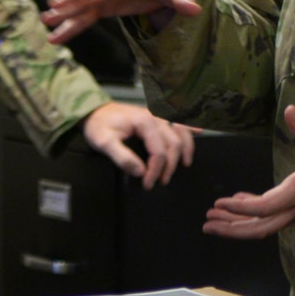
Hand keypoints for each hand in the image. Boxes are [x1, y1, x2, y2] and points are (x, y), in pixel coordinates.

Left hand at [81, 101, 197, 188]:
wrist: (94, 111)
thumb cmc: (98, 125)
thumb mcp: (103, 142)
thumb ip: (122, 157)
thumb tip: (140, 172)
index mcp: (144, 122)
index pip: (159, 152)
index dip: (156, 170)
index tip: (148, 184)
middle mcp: (156, 117)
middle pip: (174, 144)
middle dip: (170, 166)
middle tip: (160, 181)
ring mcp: (159, 115)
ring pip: (181, 133)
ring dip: (185, 149)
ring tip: (184, 165)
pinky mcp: (158, 116)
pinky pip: (179, 121)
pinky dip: (190, 126)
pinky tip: (200, 130)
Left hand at [204, 105, 294, 238]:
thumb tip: (289, 110)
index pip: (266, 208)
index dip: (241, 209)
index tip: (220, 203)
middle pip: (261, 227)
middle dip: (232, 228)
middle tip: (206, 223)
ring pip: (266, 225)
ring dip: (239, 224)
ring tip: (214, 219)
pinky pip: (274, 216)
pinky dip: (253, 213)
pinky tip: (239, 201)